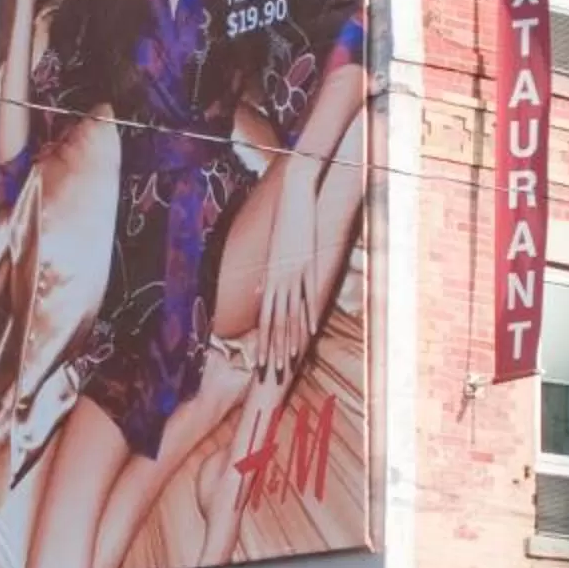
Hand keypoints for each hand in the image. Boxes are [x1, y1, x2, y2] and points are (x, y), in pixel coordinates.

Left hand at [251, 156, 323, 387]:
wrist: (294, 193)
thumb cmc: (284, 221)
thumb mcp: (273, 250)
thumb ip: (269, 274)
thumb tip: (264, 292)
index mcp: (268, 277)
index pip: (263, 318)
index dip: (262, 343)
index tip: (260, 363)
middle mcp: (278, 279)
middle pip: (274, 323)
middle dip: (272, 351)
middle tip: (270, 374)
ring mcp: (293, 274)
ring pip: (289, 315)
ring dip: (289, 342)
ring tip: (288, 363)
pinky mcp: (308, 265)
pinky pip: (307, 297)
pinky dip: (308, 317)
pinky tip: (308, 336)